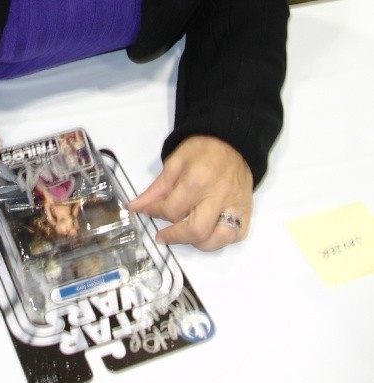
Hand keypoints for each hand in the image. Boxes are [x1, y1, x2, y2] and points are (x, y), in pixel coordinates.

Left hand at [128, 135, 252, 250]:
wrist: (232, 140)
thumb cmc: (202, 148)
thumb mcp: (175, 162)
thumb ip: (157, 188)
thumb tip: (137, 206)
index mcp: (197, 180)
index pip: (172, 209)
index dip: (154, 212)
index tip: (146, 211)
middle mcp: (218, 196)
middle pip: (196, 230)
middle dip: (175, 236)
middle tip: (163, 235)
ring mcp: (235, 205)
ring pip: (217, 239)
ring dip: (198, 242)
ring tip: (186, 234)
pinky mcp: (246, 210)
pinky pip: (236, 236)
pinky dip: (219, 240)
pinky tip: (207, 232)